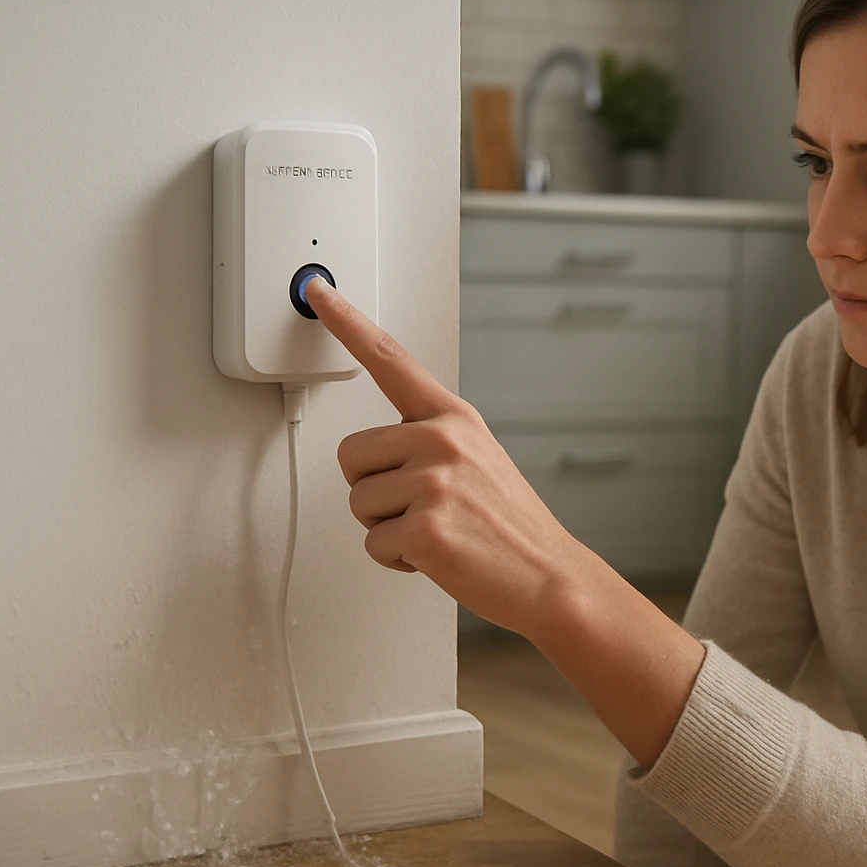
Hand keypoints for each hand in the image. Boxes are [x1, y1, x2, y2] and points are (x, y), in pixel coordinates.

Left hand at [303, 277, 605, 640]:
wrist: (548, 576)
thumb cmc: (509, 525)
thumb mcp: (479, 458)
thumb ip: (430, 441)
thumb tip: (377, 453)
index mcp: (453, 418)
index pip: (390, 360)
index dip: (347, 322)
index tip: (317, 290)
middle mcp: (442, 440)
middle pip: (351, 455)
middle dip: (373, 490)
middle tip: (420, 508)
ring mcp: (434, 481)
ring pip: (358, 504)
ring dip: (387, 529)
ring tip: (437, 532)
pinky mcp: (425, 527)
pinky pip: (373, 545)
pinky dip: (398, 561)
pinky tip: (438, 556)